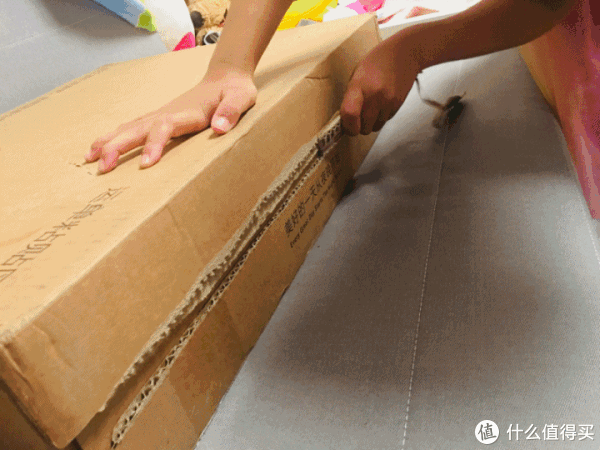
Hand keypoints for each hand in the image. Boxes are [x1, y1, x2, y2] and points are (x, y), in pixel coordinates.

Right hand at [86, 65, 256, 173]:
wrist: (226, 76)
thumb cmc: (235, 91)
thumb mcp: (241, 99)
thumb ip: (231, 111)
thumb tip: (219, 127)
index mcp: (188, 113)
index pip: (165, 127)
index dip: (154, 143)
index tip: (145, 163)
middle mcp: (169, 112)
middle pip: (138, 128)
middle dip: (118, 146)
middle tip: (102, 166)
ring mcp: (161, 113)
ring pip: (130, 127)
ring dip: (109, 141)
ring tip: (89, 158)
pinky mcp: (160, 117)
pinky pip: (132, 126)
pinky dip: (115, 136)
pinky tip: (101, 147)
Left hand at [340, 32, 421, 135]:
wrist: (405, 53)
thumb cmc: (377, 61)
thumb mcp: (357, 74)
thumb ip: (351, 96)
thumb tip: (346, 119)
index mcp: (359, 86)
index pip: (350, 114)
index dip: (347, 126)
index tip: (346, 127)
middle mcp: (375, 96)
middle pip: (363, 128)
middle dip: (359, 126)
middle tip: (358, 115)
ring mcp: (388, 102)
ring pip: (375, 128)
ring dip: (371, 122)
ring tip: (371, 106)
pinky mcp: (397, 105)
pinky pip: (385, 121)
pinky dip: (381, 117)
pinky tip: (381, 103)